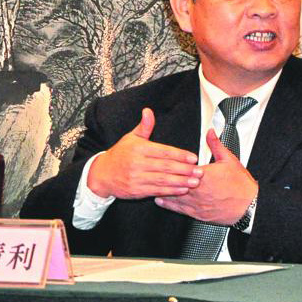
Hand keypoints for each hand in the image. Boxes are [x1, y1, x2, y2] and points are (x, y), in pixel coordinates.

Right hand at [87, 108, 202, 198]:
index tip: (193, 158)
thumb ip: (144, 126)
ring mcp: (136, 178)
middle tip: (199, 171)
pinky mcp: (136, 190)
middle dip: (184, 170)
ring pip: (162, 180)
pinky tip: (182, 190)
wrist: (102, 174)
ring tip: (195, 182)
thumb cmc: (120, 154)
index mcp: (139, 148)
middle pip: (165, 166)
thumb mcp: (130, 138)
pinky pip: (156, 191)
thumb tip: (148, 111)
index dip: (179, 155)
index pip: (163, 151)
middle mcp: (137, 163)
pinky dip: (170, 191)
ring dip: (180, 182)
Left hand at [155, 128, 257, 224]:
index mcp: (205, 174)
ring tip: (151, 186)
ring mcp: (198, 203)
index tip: (163, 159)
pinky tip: (161, 201)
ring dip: (163, 191)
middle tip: (150, 172)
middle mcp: (198, 190)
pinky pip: (180, 210)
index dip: (173, 164)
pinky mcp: (199, 214)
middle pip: (176, 182)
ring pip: (175, 196)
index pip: (183, 168)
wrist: (249, 207)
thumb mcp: (229, 160)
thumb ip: (216, 145)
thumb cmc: (241, 186)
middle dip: (163, 177)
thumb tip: (210, 132)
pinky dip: (169, 205)